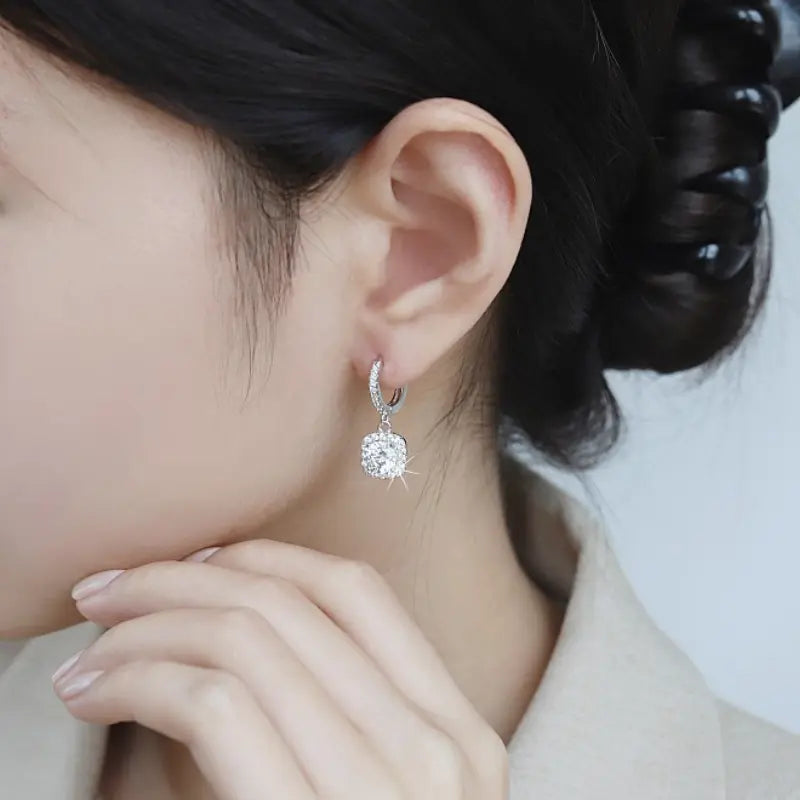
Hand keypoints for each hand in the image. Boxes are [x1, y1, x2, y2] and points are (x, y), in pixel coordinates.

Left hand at [52, 540, 508, 798]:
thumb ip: (344, 723)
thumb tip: (242, 635)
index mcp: (459, 736)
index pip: (358, 593)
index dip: (269, 556)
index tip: (199, 560)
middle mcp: (435, 752)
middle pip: (289, 605)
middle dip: (184, 575)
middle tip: (112, 587)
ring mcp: (385, 793)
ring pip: (246, 640)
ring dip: (148, 622)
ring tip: (91, 641)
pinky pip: (212, 703)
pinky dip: (139, 678)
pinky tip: (98, 690)